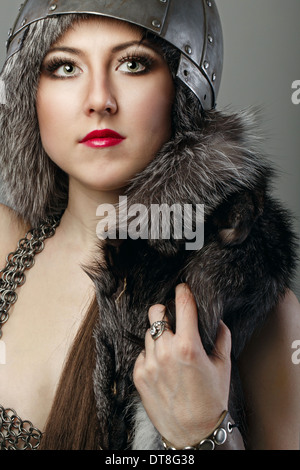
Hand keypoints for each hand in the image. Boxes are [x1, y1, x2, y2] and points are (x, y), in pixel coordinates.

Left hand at [133, 283, 231, 448]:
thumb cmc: (212, 400)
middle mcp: (166, 352)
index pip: (182, 305)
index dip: (183, 292)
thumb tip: (217, 320)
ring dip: (159, 336)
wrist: (194, 433)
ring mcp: (149, 364)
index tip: (182, 288)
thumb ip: (221, 338)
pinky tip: (163, 366)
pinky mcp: (138, 376)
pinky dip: (151, 355)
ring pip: (148, 334)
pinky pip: (142, 354)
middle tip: (172, 317)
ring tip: (170, 349)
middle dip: (164, 311)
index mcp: (188, 346)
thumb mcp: (223, 366)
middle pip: (155, 313)